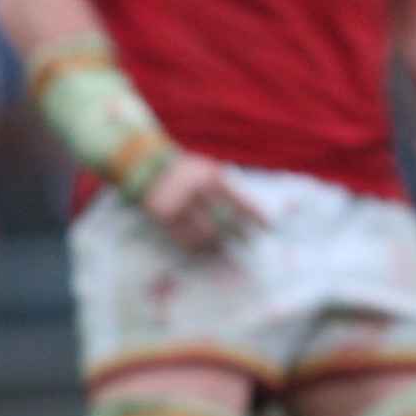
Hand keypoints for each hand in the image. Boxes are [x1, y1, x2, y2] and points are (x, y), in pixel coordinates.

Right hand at [138, 152, 265, 253]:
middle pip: (225, 220)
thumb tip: (255, 214)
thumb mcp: (208, 170)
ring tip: (227, 246)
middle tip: (249, 241)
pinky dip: (198, 246)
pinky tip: (207, 249)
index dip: (255, 216)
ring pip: (206, 232)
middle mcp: (196, 191)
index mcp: (212, 178)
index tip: (268, 227)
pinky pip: (184, 238)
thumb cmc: (187, 171)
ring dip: (219, 242)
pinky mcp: (163, 217)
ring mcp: (179, 205)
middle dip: (240, 232)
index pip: (240, 201)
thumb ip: (228, 188)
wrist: (147, 166)